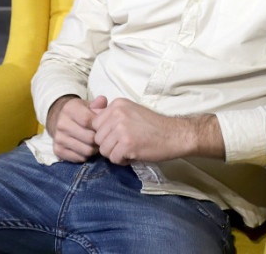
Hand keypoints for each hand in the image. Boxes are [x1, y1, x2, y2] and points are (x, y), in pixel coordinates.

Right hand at [46, 95, 107, 162]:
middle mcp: (61, 124)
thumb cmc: (79, 112)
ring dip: (94, 149)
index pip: (88, 120)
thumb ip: (97, 104)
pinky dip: (86, 155)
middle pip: (89, 138)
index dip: (99, 126)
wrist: (58, 119)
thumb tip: (103, 101)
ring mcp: (58, 138)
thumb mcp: (87, 105)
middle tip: (102, 137)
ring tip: (95, 143)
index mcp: (69, 109)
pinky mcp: (57, 150)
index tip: (104, 126)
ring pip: (86, 150)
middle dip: (99, 139)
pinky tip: (85, 147)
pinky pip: (80, 158)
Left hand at [91, 98, 223, 164]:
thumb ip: (110, 114)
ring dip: (116, 154)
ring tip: (131, 149)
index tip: (120, 135)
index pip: (96, 123)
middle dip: (110, 145)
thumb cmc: (154, 126)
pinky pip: (113, 158)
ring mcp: (121, 129)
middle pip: (98, 138)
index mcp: (117, 104)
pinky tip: (134, 154)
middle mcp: (117, 114)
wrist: (175, 134)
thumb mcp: (131, 112)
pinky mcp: (127, 144)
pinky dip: (123, 161)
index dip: (106, 134)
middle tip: (127, 144)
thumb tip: (89, 114)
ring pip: (104, 150)